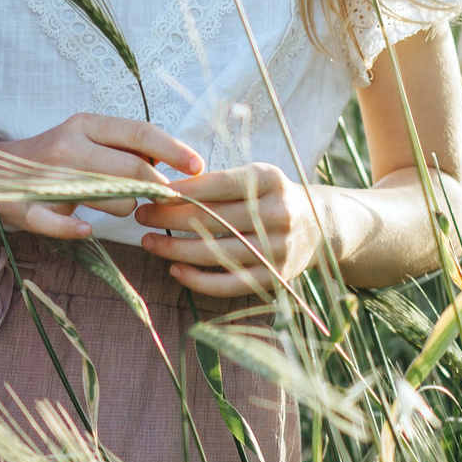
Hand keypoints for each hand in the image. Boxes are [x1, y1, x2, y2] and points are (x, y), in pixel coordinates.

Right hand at [0, 114, 202, 238]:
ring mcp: (46, 177)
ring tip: (118, 207)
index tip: (199, 165)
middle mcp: (67, 145)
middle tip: (163, 199)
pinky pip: (62, 225)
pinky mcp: (28, 208)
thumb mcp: (88, 138)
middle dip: (155, 188)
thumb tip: (173, 157)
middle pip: (132, 169)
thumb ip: (126, 146)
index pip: (139, 131)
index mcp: (85, 124)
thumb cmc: (54, 157)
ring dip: (126, 209)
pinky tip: (85, 229)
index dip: (173, 150)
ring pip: (110, 198)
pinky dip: (76, 230)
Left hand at [136, 164, 329, 295]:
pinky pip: (229, 284)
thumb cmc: (271, 197)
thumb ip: (217, 182)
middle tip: (142, 216)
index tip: (152, 192)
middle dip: (170, 218)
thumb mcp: (254, 177)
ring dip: (175, 250)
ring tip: (148, 242)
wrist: (320, 226)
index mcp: (269, 180)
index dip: (182, 190)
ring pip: (216, 253)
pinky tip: (175, 271)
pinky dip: (198, 280)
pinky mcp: (275, 278)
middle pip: (213, 219)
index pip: (218, 185)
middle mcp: (277, 213)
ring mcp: (278, 248)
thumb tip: (164, 189)